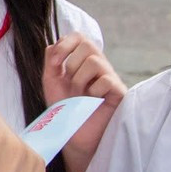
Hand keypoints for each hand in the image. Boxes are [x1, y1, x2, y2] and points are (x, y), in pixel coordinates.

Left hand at [43, 34, 126, 171]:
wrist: (73, 134)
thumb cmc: (64, 108)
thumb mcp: (52, 82)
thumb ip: (51, 62)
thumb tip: (54, 45)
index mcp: (82, 60)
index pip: (78, 36)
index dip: (65, 44)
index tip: (54, 64)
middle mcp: (98, 65)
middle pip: (88, 44)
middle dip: (71, 64)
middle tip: (69, 83)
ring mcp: (110, 77)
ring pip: (95, 61)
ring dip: (79, 79)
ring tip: (80, 95)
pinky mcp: (119, 92)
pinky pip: (106, 80)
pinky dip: (93, 90)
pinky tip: (92, 101)